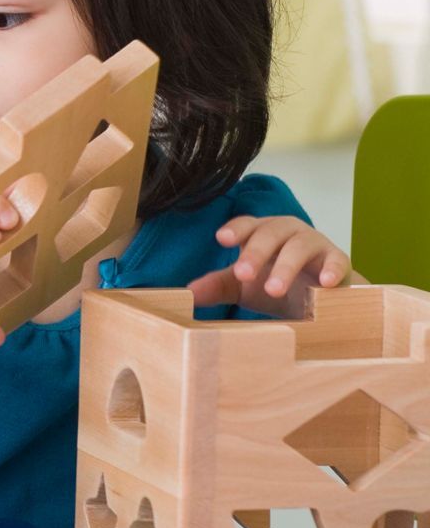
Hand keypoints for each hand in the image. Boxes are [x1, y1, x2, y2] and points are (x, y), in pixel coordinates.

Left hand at [188, 215, 352, 315]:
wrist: (319, 302)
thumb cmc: (276, 284)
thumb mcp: (244, 288)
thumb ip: (217, 286)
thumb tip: (188, 293)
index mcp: (261, 234)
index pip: (247, 225)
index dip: (236, 229)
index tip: (222, 239)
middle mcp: (287, 233)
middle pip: (270, 233)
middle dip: (255, 252)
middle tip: (243, 274)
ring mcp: (314, 244)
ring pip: (299, 246)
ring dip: (286, 266)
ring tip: (273, 289)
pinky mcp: (338, 261)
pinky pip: (337, 260)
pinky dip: (332, 269)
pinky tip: (325, 283)